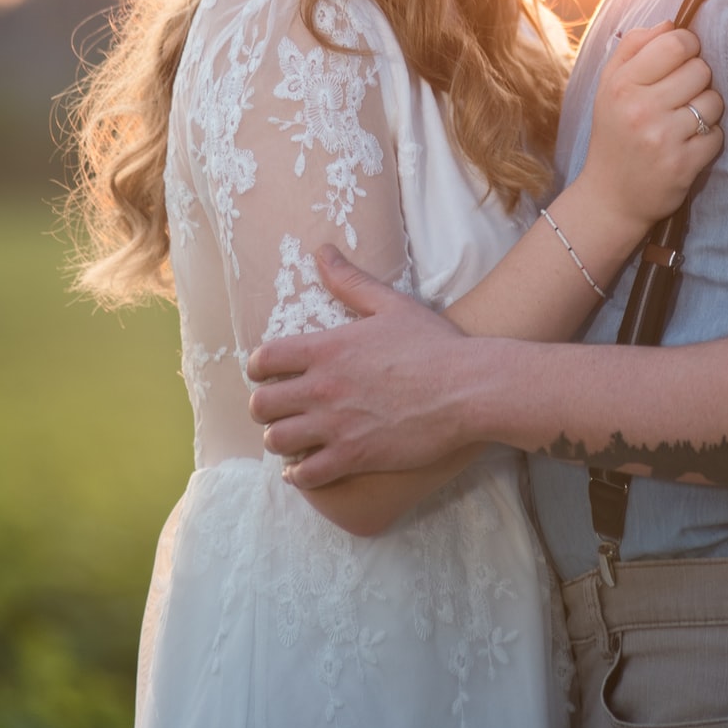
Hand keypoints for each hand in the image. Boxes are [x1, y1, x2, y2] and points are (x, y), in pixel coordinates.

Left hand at [245, 244, 480, 488]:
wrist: (469, 388)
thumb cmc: (434, 345)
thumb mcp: (391, 304)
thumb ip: (350, 281)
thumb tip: (322, 252)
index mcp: (327, 349)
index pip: (263, 359)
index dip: (258, 368)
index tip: (267, 373)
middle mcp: (323, 387)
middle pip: (261, 404)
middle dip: (265, 407)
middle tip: (280, 409)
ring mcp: (336, 425)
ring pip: (277, 441)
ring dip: (280, 440)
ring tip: (293, 438)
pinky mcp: (354, 457)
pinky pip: (306, 476)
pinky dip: (300, 476)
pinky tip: (306, 469)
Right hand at [576, 21, 724, 228]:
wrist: (610, 197)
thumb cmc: (614, 134)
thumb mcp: (609, 86)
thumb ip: (634, 47)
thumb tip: (671, 23)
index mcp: (621, 84)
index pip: (675, 43)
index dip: (687, 46)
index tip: (682, 60)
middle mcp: (640, 108)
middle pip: (700, 69)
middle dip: (697, 80)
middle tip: (680, 96)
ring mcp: (662, 138)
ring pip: (714, 101)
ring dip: (706, 110)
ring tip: (684, 121)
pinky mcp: (683, 165)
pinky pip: (717, 135)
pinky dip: (708, 139)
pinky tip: (688, 144)